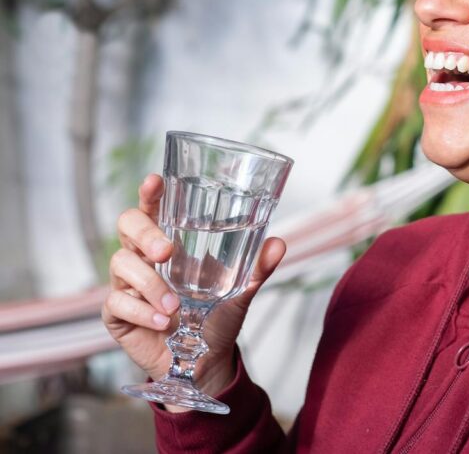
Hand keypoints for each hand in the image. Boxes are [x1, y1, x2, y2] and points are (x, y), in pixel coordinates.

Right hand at [102, 174, 286, 403]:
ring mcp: (127, 283)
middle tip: (166, 251)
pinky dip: (142, 312)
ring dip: (150, 284)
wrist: (204, 361)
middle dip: (145, 233)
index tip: (155, 181)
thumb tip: (278, 244)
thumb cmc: (215, 316)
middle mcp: (144, 257)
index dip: (149, 193)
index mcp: (170, 242)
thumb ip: (257, 268)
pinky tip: (162, 323)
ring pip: (121, 264)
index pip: (153, 208)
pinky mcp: (116, 313)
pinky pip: (117, 303)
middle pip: (127, 225)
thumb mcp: (240, 291)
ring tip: (175, 306)